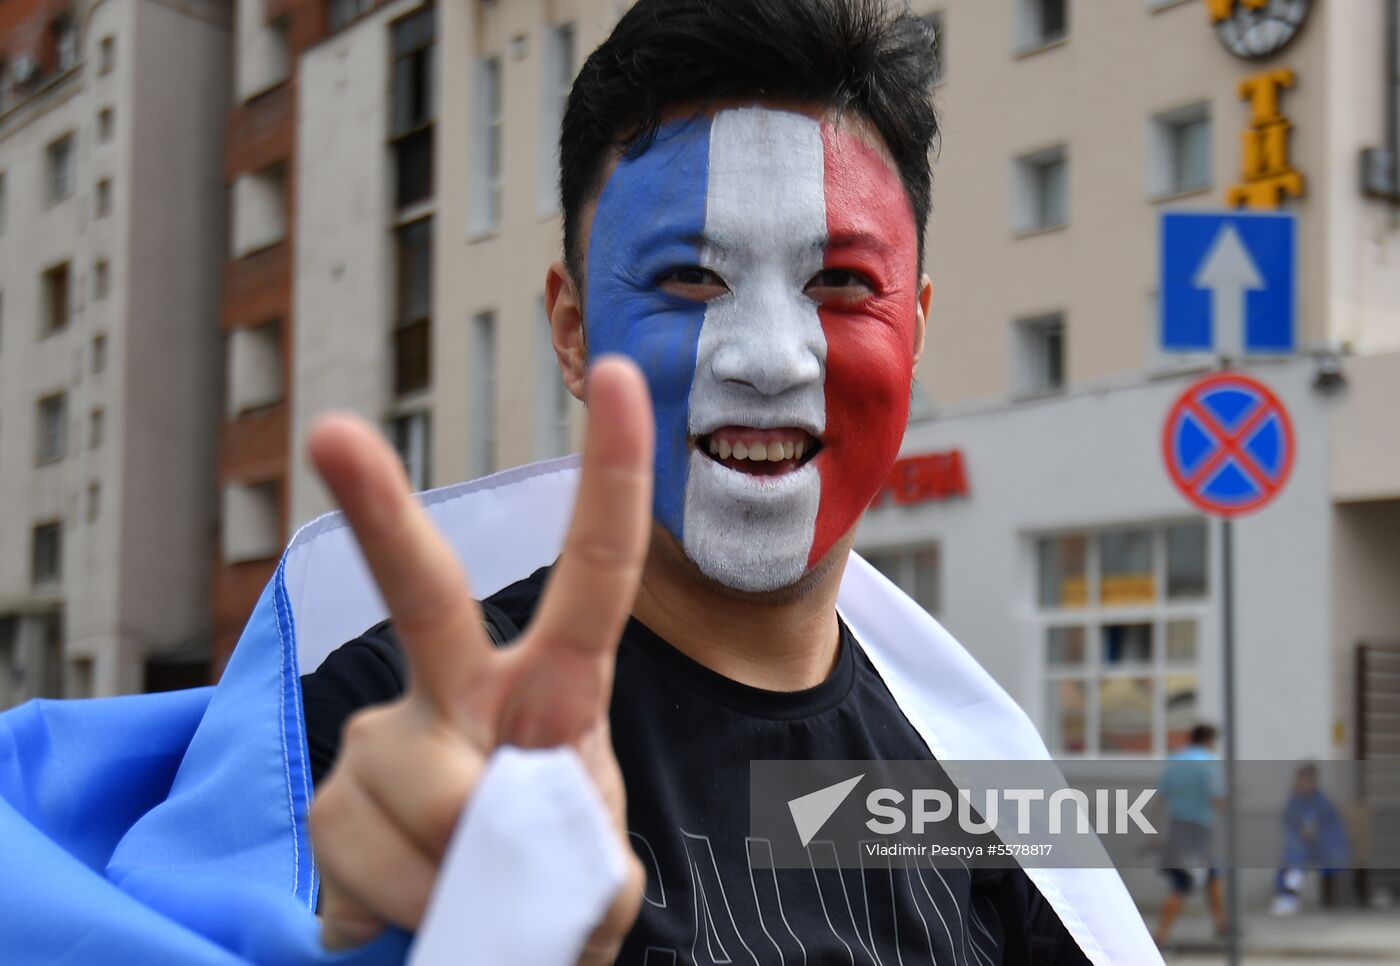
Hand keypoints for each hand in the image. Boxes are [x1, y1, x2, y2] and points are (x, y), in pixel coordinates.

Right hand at [306, 356, 653, 959]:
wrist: (490, 944)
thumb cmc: (551, 874)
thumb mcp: (596, 865)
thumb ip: (576, 850)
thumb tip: (490, 826)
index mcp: (553, 688)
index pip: (592, 574)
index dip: (612, 474)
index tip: (614, 374)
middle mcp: (458, 691)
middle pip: (422, 594)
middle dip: (378, 510)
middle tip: (333, 434)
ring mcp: (383, 742)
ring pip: (412, 786)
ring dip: (455, 868)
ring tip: (473, 887)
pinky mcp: (329, 806)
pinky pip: (362, 858)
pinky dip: (404, 906)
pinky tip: (416, 903)